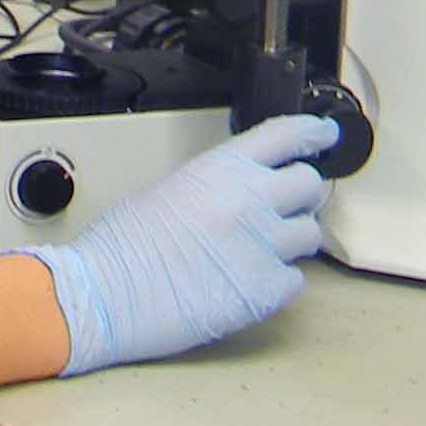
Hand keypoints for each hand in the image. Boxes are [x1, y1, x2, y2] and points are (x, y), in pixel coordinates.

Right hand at [26, 114, 338, 375]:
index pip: (286, 135)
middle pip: (309, 184)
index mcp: (220, 169)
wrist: (103, 293)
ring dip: (290, 238)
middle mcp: (249, 201)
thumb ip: (213, 185)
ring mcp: (262, 247)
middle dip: (299, 193)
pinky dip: (277, 280)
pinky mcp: (265, 291)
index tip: (322, 133)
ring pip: (310, 234)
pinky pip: (294, 279)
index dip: (312, 132)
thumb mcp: (165, 190)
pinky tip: (247, 280)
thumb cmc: (119, 245)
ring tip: (258, 248)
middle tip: (283, 205)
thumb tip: (239, 190)